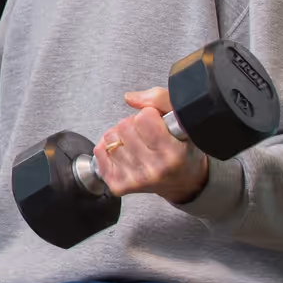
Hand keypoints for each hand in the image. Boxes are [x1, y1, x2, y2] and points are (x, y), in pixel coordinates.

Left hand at [91, 87, 208, 204]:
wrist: (183, 181)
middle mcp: (154, 170)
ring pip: (110, 138)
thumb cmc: (183, 149)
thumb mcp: (182, 120)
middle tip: (146, 135)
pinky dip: (109, 147)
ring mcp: (134, 179)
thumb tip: (130, 98)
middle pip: (124, 126)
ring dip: (121, 137)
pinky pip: (99, 152)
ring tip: (137, 144)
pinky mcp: (118, 185)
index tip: (157, 124)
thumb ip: (160, 99)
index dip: (149, 115)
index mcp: (172, 154)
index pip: (143, 117)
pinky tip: (125, 152)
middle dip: (134, 125)